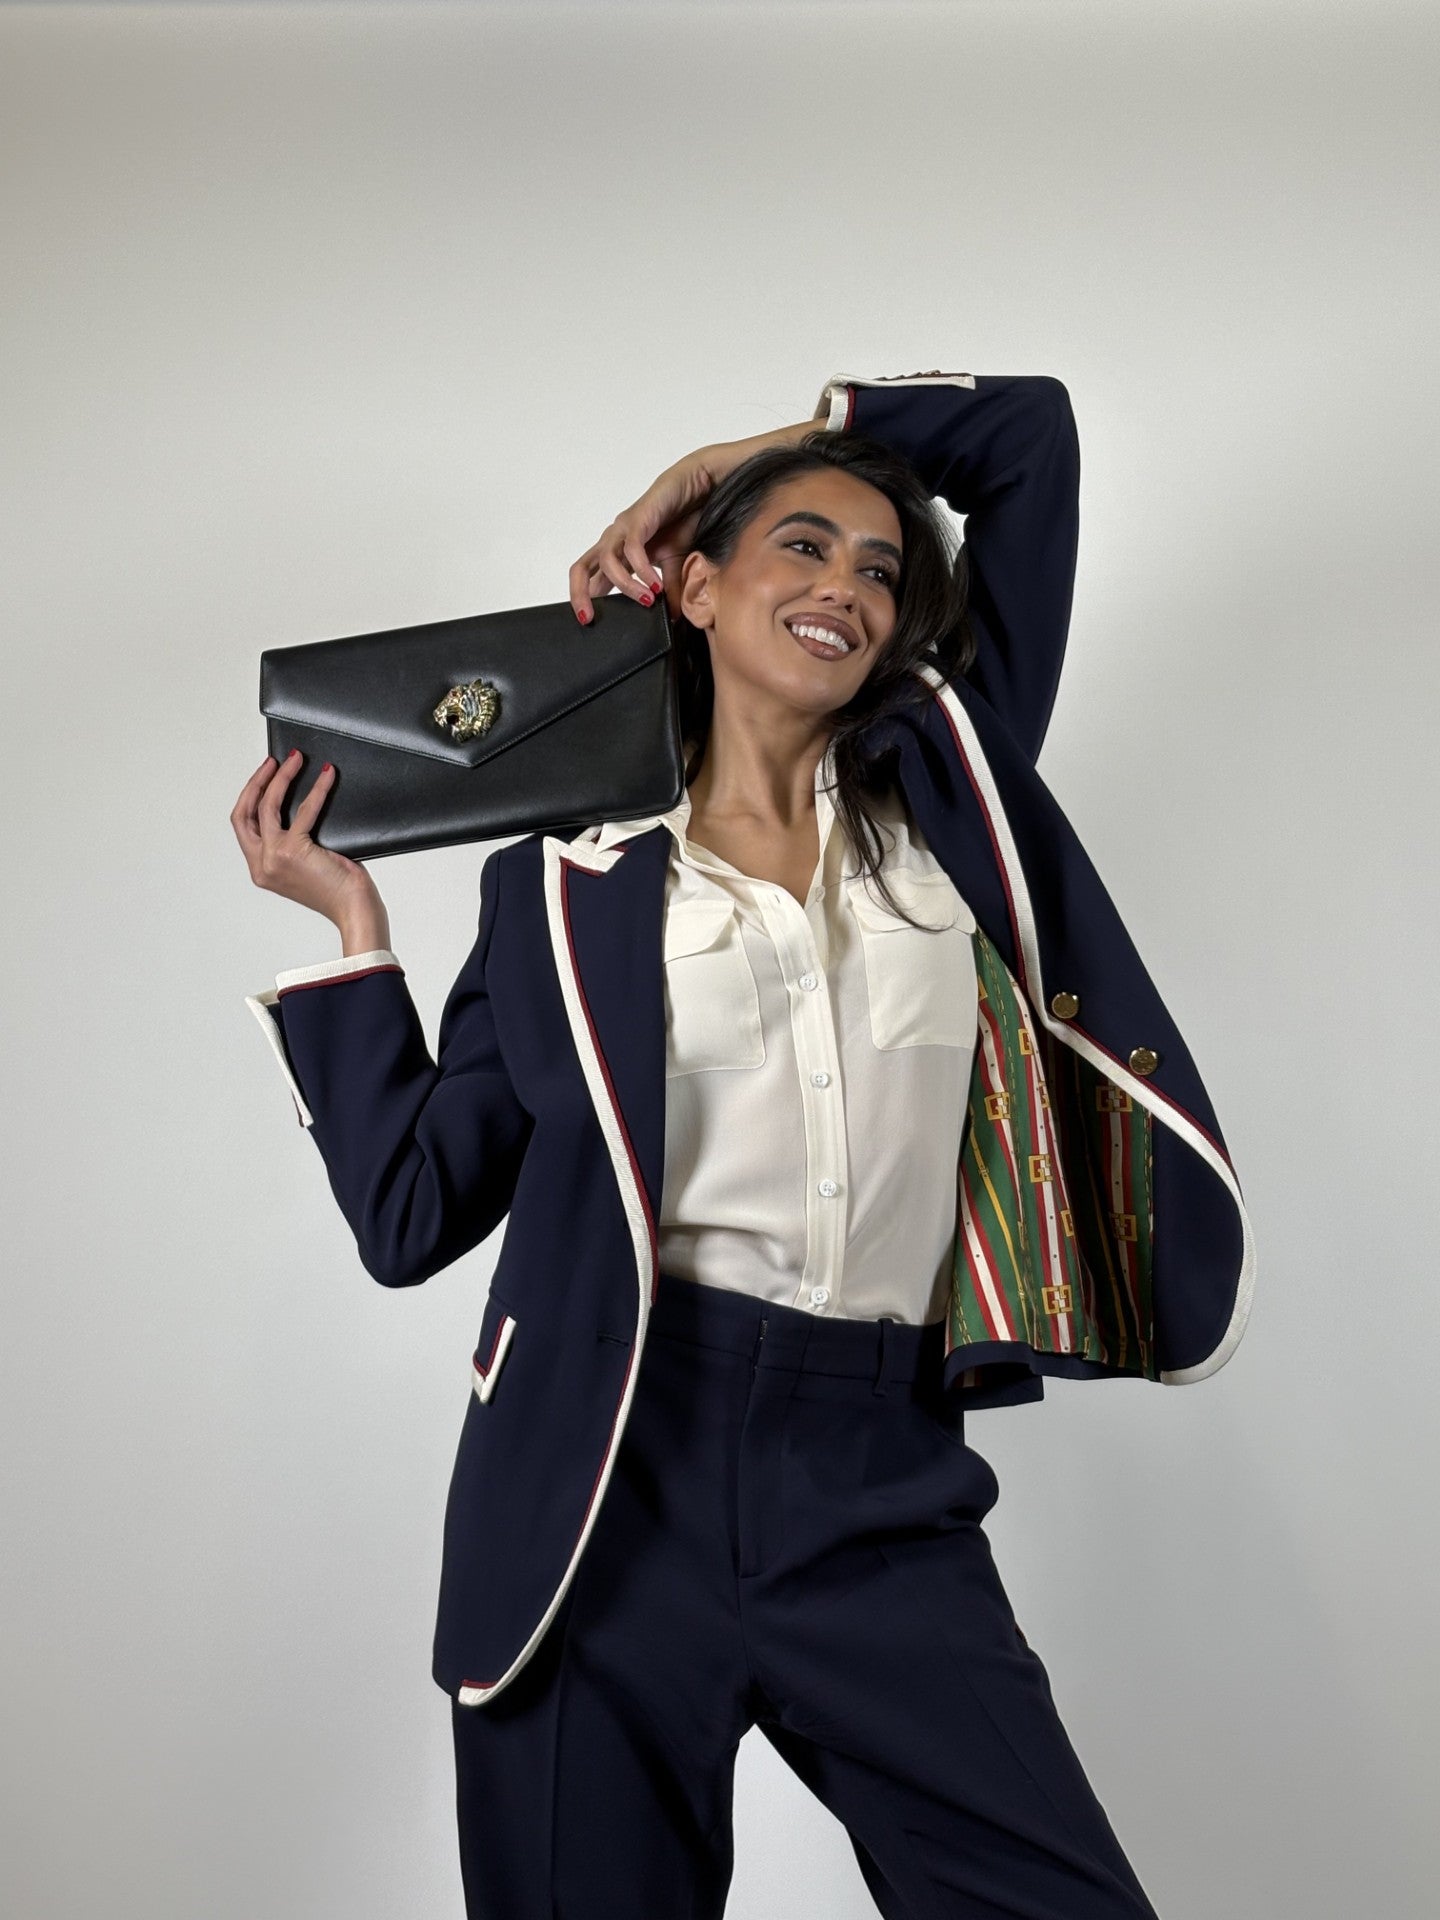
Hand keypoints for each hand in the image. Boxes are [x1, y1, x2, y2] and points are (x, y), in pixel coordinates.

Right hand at [231, 750, 389, 943]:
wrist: (353, 910)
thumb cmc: (338, 891)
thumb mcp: (305, 865)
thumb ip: (293, 842)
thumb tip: (299, 805)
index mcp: (261, 868)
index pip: (244, 825)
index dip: (252, 796)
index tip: (265, 776)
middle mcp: (261, 864)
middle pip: (245, 812)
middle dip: (258, 782)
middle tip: (274, 762)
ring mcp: (274, 858)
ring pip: (268, 806)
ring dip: (281, 777)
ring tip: (295, 761)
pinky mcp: (293, 851)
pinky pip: (304, 810)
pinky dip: (317, 789)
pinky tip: (326, 776)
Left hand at [568, 417, 822, 624]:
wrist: (712, 483)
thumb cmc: (695, 515)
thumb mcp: (683, 563)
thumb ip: (674, 591)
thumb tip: (671, 620)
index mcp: (625, 551)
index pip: (594, 575)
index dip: (584, 597)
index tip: (588, 623)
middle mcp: (620, 539)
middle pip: (583, 566)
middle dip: (579, 593)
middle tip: (589, 618)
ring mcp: (628, 526)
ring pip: (604, 558)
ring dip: (624, 585)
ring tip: (648, 600)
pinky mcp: (642, 515)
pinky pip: (630, 547)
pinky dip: (640, 570)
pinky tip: (655, 584)